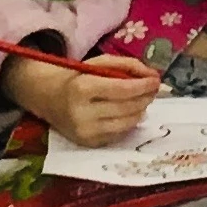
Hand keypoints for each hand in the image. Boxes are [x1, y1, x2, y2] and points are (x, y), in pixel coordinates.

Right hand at [3, 52, 161, 146]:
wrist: (49, 98)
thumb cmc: (78, 78)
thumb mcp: (98, 63)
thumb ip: (127, 65)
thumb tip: (153, 76)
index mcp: (82, 88)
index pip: (122, 89)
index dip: (143, 86)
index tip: (156, 80)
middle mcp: (82, 113)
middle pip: (126, 108)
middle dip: (145, 98)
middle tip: (153, 90)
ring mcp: (85, 131)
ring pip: (126, 123)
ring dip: (141, 111)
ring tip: (143, 100)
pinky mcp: (89, 143)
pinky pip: (119, 134)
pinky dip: (129, 122)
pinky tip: (129, 112)